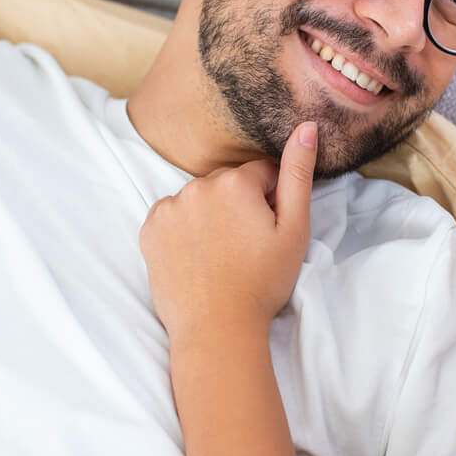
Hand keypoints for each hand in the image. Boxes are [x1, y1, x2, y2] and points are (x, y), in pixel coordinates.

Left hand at [141, 122, 318, 348]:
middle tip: (246, 248)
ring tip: (222, 256)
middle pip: (228, 184)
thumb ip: (298, 173)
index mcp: (234, 181)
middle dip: (239, 206)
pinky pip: (173, 217)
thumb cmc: (262, 283)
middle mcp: (196, 185)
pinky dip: (184, 230)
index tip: (268, 233)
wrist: (217, 329)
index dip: (271, 202)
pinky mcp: (149, 229)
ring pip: (200, 199)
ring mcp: (169, 207)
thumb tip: (306, 127)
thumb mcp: (294, 229)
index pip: (262, 175)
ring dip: (211, 216)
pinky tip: (197, 257)